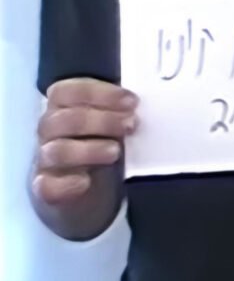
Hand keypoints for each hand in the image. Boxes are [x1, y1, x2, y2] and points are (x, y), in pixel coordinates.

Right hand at [34, 79, 137, 204]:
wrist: (93, 189)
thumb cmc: (105, 142)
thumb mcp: (113, 121)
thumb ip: (120, 108)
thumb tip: (140, 103)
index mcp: (62, 108)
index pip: (66, 91)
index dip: (99, 93)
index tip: (131, 101)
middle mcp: (49, 132)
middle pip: (63, 119)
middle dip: (102, 120)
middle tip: (131, 124)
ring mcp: (46, 161)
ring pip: (56, 151)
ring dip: (89, 149)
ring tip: (116, 151)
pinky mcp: (47, 189)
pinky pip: (47, 186)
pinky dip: (67, 183)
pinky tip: (85, 181)